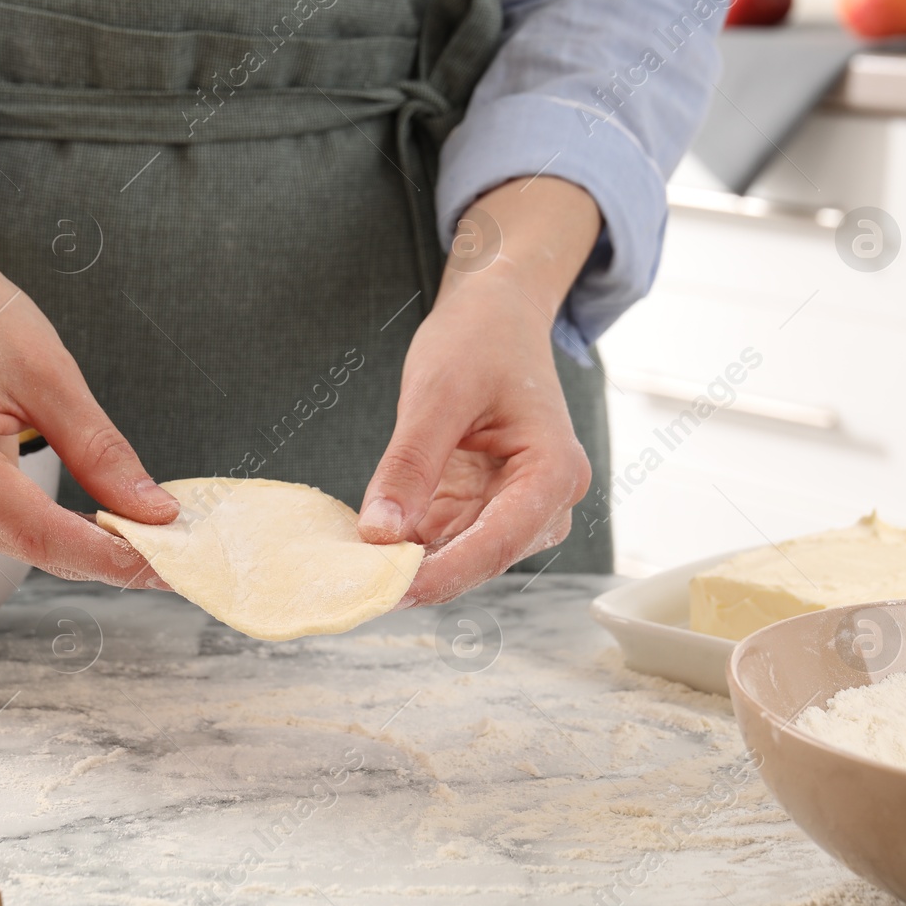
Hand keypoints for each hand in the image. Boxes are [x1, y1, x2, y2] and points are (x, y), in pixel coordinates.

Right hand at [0, 135, 177, 584]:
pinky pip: (11, 533)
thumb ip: (101, 453)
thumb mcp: (52, 376)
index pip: (40, 534)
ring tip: (150, 534)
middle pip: (34, 548)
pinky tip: (103, 522)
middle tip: (181, 553)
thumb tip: (154, 513)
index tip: (171, 564)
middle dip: (109, 556)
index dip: (110, 558)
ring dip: (88, 548)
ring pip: (25, 548)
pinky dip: (61, 532)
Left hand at [356, 177, 599, 604]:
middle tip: (355, 589)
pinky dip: (407, 543)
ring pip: (460, 554)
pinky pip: (445, 536)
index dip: (444, 573)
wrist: (496, 313)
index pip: (499, 541)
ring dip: (410, 562)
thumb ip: (410, 465)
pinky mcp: (485, 505)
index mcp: (554, 470)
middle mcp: (546, 500)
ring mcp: (517, 506)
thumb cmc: (480, 339)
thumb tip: (379, 533)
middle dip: (422, 573)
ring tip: (352, 570)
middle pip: (482, 557)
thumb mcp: (438, 393)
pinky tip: (366, 547)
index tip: (391, 592)